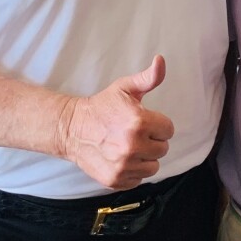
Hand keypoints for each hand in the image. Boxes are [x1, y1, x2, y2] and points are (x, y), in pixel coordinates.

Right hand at [62, 55, 173, 188]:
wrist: (71, 128)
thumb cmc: (101, 107)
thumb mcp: (124, 88)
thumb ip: (148, 78)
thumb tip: (161, 60)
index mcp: (139, 122)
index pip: (169, 130)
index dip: (157, 124)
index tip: (143, 121)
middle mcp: (133, 146)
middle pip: (163, 149)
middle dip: (152, 141)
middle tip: (133, 133)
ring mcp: (124, 165)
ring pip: (153, 166)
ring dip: (144, 157)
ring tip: (127, 146)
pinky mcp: (116, 179)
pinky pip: (139, 179)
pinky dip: (133, 171)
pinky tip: (120, 158)